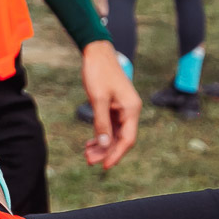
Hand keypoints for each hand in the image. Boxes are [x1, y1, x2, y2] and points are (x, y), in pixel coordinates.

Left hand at [80, 41, 139, 169]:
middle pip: (121, 138)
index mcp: (131, 109)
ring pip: (114, 134)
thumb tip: (104, 145)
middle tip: (89, 161)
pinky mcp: (114, 106)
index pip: (127, 139)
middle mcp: (130, 110)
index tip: (104, 166)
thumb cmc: (98, 72)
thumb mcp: (98, 99)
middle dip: (106, 151)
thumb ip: (102, 123)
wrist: (96, 52)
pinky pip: (110, 126)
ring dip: (102, 145)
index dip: (116, 154)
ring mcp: (123, 108)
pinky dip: (101, 135)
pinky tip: (90, 143)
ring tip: (87, 154)